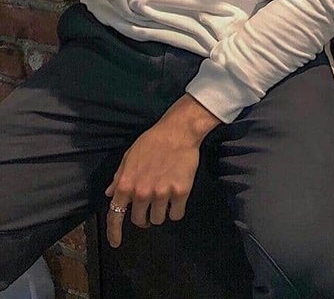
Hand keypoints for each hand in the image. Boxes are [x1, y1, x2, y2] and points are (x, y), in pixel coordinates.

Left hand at [105, 95, 219, 247]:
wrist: (178, 131)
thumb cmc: (152, 141)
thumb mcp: (129, 157)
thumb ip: (119, 177)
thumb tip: (110, 194)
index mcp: (126, 184)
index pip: (115, 215)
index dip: (114, 232)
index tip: (116, 243)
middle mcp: (142, 193)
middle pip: (140, 221)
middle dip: (144, 216)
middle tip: (151, 205)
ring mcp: (162, 194)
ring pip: (158, 219)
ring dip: (161, 213)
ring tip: (166, 197)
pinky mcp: (181, 192)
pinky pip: (176, 215)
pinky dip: (176, 210)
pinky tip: (177, 198)